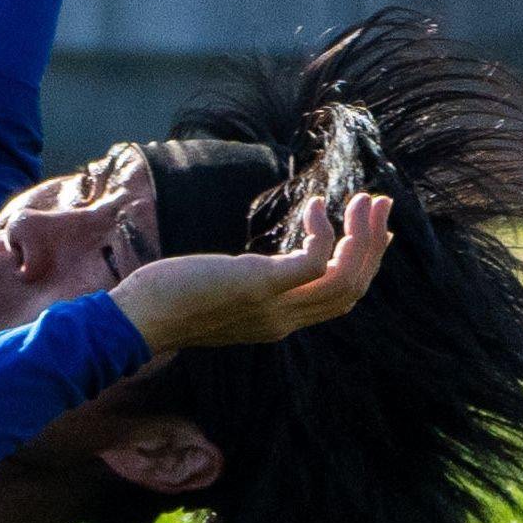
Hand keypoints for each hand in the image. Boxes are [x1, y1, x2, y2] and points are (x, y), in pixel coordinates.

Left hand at [114, 189, 393, 355]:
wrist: (142, 317)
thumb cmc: (172, 299)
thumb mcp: (227, 296)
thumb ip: (253, 287)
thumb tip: (262, 268)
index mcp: (280, 321)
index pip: (340, 301)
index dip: (365, 265)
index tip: (378, 232)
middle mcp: (285, 320)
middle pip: (353, 291)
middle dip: (373, 245)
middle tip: (380, 204)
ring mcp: (276, 306)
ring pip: (345, 279)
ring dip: (362, 237)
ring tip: (365, 200)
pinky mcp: (262, 286)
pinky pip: (314, 260)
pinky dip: (325, 231)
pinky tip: (315, 207)